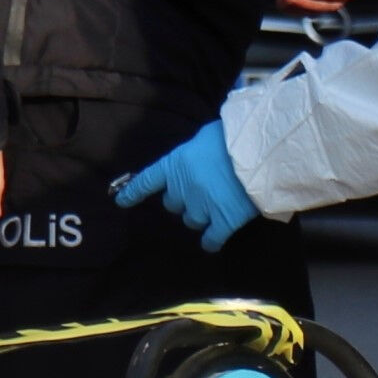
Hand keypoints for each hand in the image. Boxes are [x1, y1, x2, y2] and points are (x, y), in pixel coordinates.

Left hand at [114, 121, 259, 249]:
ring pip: (192, 220)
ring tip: (217, 206)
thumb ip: (194, 153)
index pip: (147, 181)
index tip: (121, 201)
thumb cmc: (231, 136)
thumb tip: (198, 159)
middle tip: (201, 192)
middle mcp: (182, 189)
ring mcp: (201, 207)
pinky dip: (212, 241)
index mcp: (175, 165)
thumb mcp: (204, 136)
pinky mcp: (223, 221)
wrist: (256, 153)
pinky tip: (214, 241)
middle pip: (172, 204)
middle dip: (183, 200)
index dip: (133, 192)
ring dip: (201, 216)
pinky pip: (212, 239)